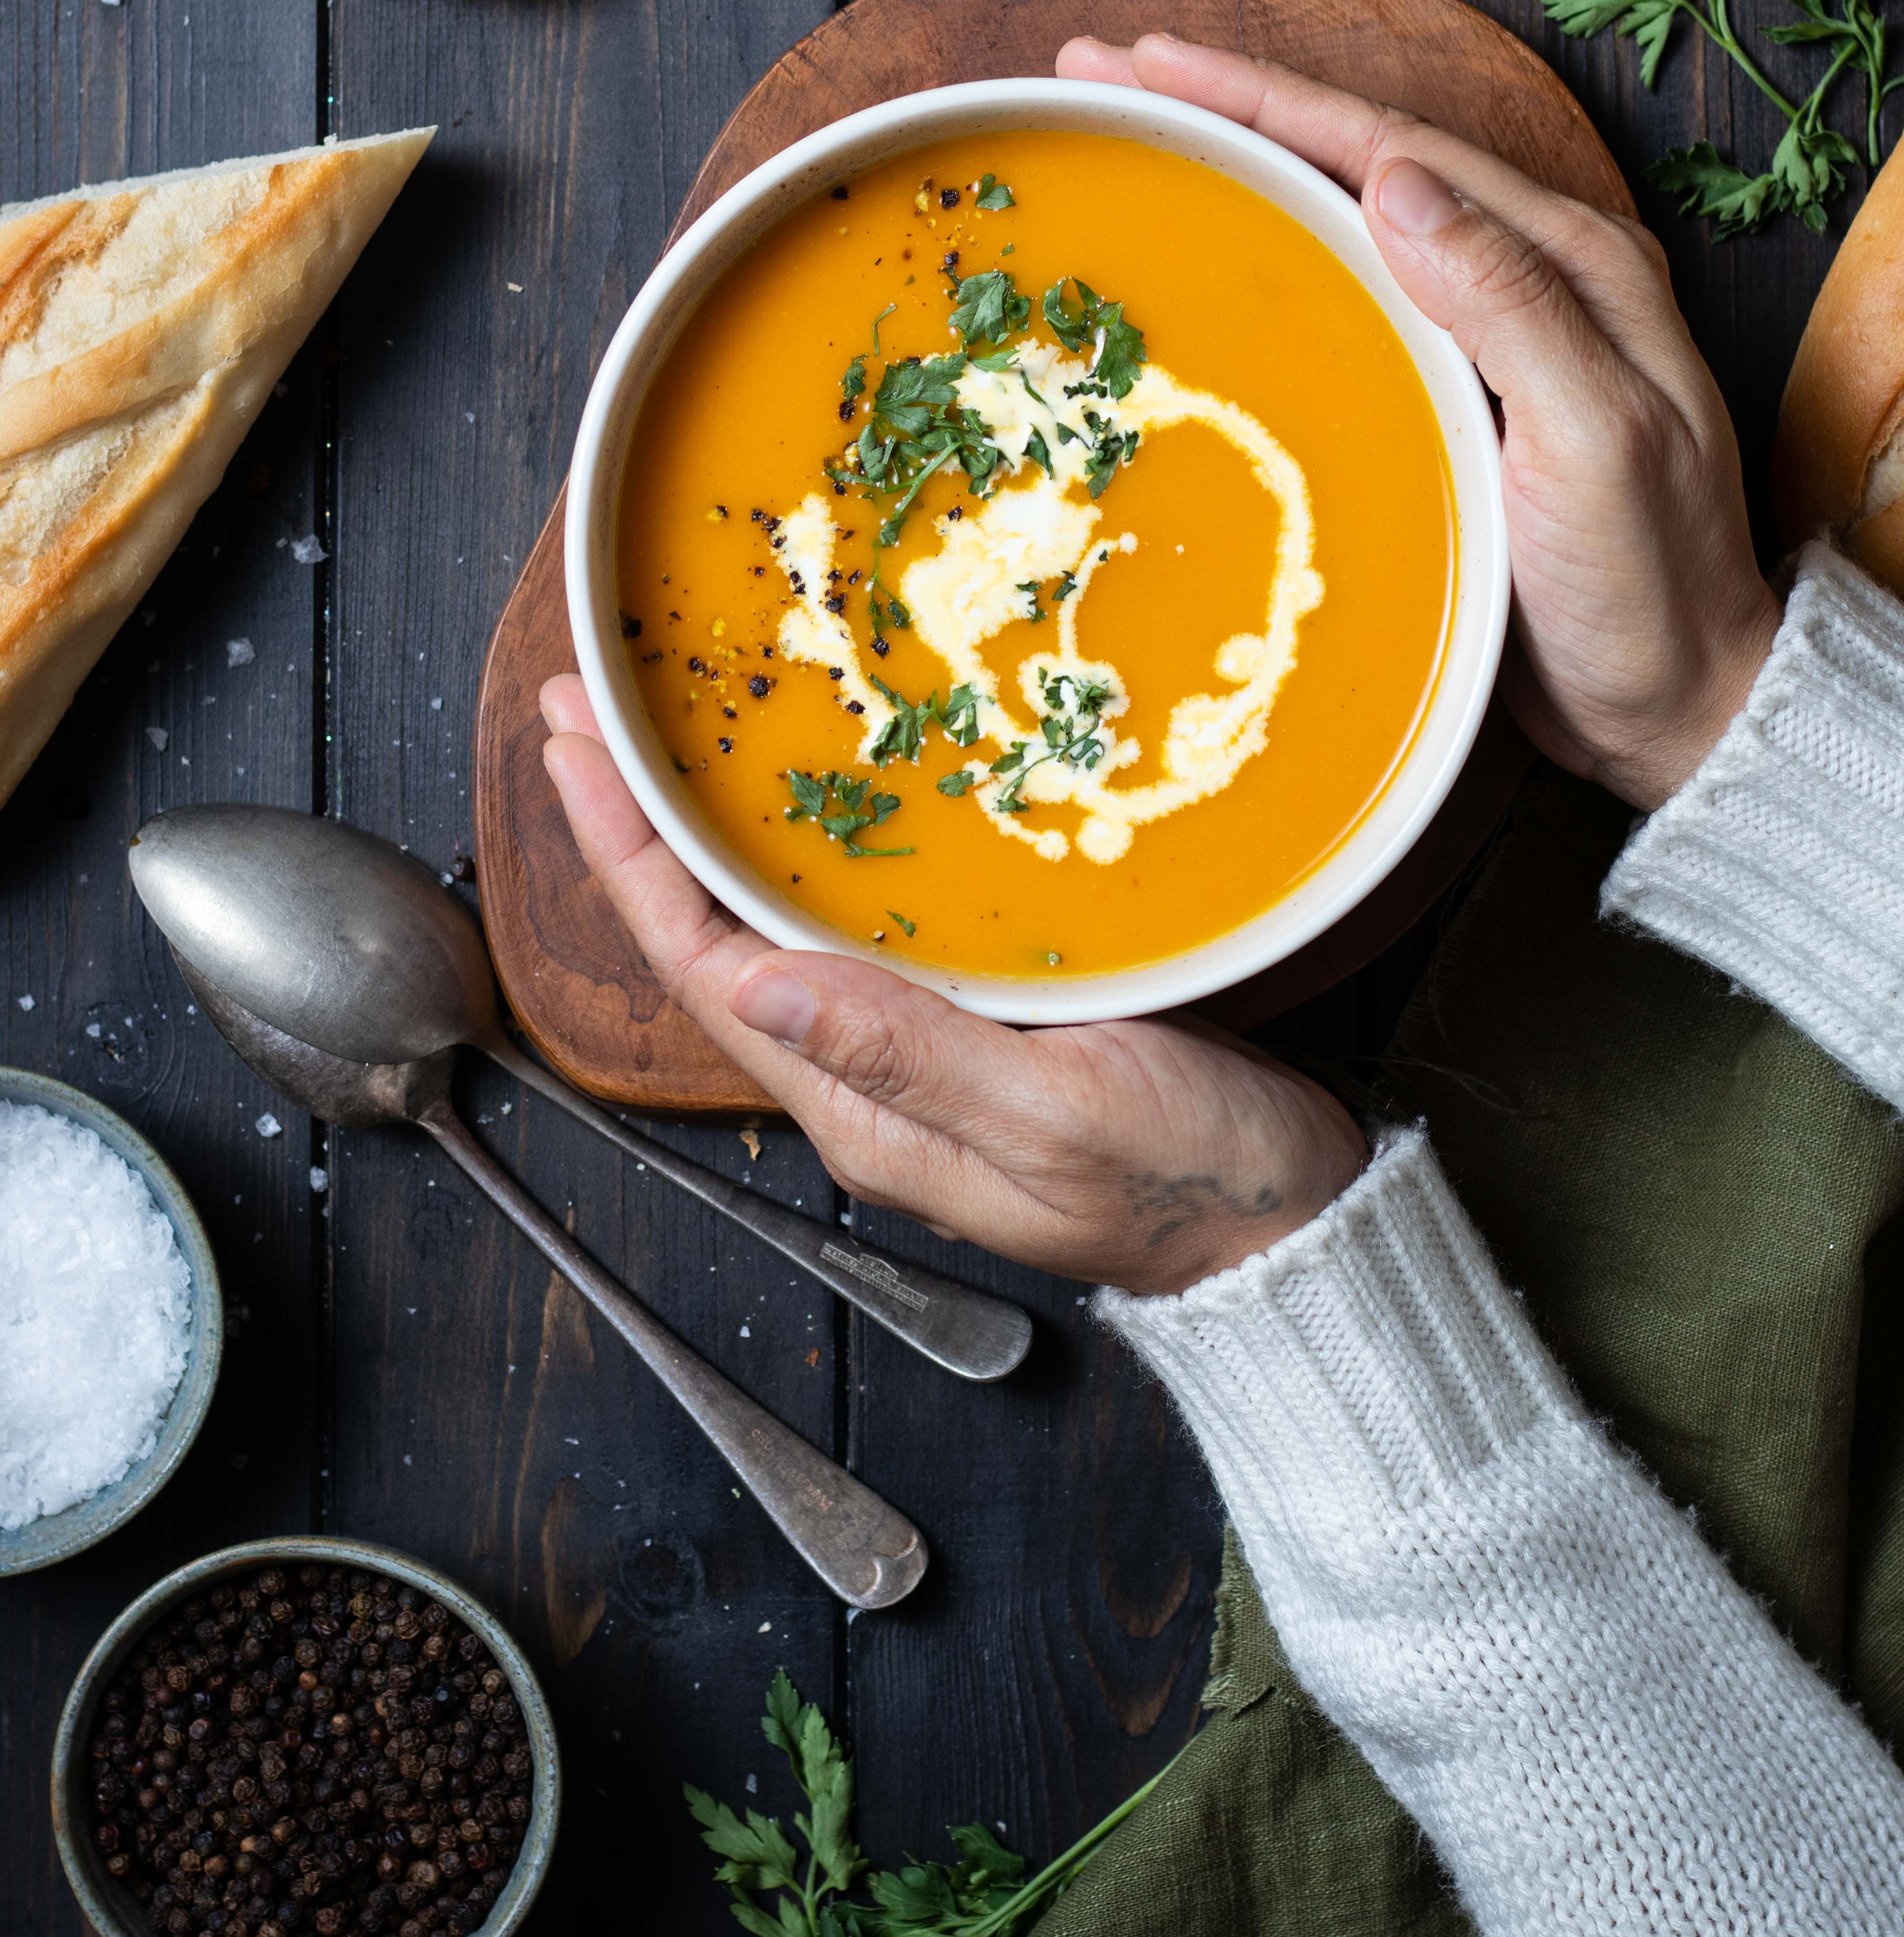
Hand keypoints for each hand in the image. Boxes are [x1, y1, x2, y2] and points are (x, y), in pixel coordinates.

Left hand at [539, 679, 1365, 1294]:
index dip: (630, 856)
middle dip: (646, 826)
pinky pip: (862, 930)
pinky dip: (817, 851)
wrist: (1293, 1229)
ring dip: (716, 832)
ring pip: (781, 929)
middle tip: (592, 708)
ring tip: (667, 734)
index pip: (706, 970)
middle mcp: (870, 1082)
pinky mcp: (983, 1026)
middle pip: (719, 941)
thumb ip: (912, 1057)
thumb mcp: (1057, 1114)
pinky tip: (820, 799)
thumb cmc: (1192, 1182)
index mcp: (865, 1109)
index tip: (577, 749)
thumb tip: (759, 995)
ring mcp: (924, 1056)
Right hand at [1057, 31, 1780, 810]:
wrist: (1680, 709)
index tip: (1153, 62)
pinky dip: (1269, 257)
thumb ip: (1511, 307)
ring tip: (1134, 131)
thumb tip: (1397, 181)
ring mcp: (1488, 335)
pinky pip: (1346, 297)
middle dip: (1229, 105)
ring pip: (1344, 218)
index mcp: (1571, 260)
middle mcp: (1529, 274)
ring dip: (1238, 167)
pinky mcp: (1453, 396)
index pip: (1391, 145)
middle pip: (1357, 157)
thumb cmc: (1649, 589)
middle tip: (1105, 69)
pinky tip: (1206, 257)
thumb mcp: (1597, 443)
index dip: (1265, 96)